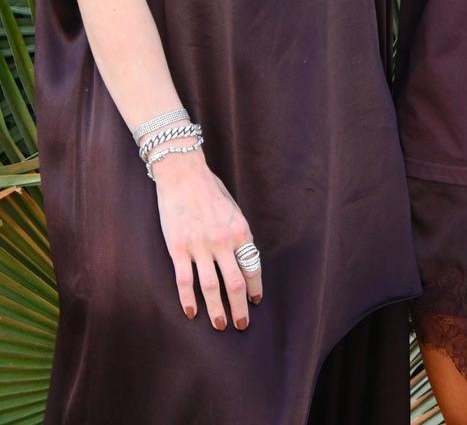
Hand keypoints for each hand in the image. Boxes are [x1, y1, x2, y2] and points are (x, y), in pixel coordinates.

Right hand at [152, 149, 262, 329]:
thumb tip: (243, 257)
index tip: (255, 301)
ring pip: (212, 287)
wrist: (183, 174)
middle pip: (236, 283)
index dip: (255, 287)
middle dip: (240, 307)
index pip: (252, 266)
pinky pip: (185, 281)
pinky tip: (192, 313)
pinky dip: (189, 300)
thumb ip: (238, 233)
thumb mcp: (232, 209)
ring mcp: (200, 246)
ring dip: (218, 310)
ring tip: (221, 325)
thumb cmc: (209, 189)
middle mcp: (223, 241)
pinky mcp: (178, 248)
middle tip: (241, 325)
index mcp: (240, 230)